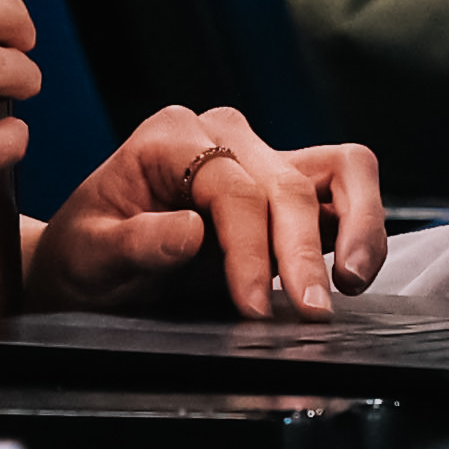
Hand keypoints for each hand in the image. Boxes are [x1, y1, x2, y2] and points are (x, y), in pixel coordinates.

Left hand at [33, 106, 384, 316]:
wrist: (89, 265)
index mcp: (170, 136)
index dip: (248, 249)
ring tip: (353, 282)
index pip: (230, 187)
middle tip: (309, 314)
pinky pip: (345, 186)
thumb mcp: (91, 254)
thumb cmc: (87, 255)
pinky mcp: (289, 185)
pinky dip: (361, 223)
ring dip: (355, 227)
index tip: (253, 306)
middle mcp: (223, 135)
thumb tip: (190, 231)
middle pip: (284, 185)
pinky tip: (355, 272)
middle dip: (301, 252)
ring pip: (336, 170)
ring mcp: (262, 155)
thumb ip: (136, 242)